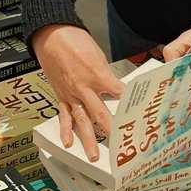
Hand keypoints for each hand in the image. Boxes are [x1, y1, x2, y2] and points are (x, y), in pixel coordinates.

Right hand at [30, 24, 122, 162]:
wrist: (52, 35)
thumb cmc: (75, 41)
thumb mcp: (97, 55)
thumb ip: (106, 75)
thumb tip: (117, 88)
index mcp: (96, 74)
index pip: (117, 93)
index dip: (129, 104)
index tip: (139, 115)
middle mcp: (83, 87)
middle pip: (100, 112)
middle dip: (110, 130)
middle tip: (119, 146)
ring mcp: (71, 93)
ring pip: (81, 120)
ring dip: (88, 139)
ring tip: (94, 155)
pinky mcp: (61, 95)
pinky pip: (64, 115)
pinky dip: (65, 130)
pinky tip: (68, 142)